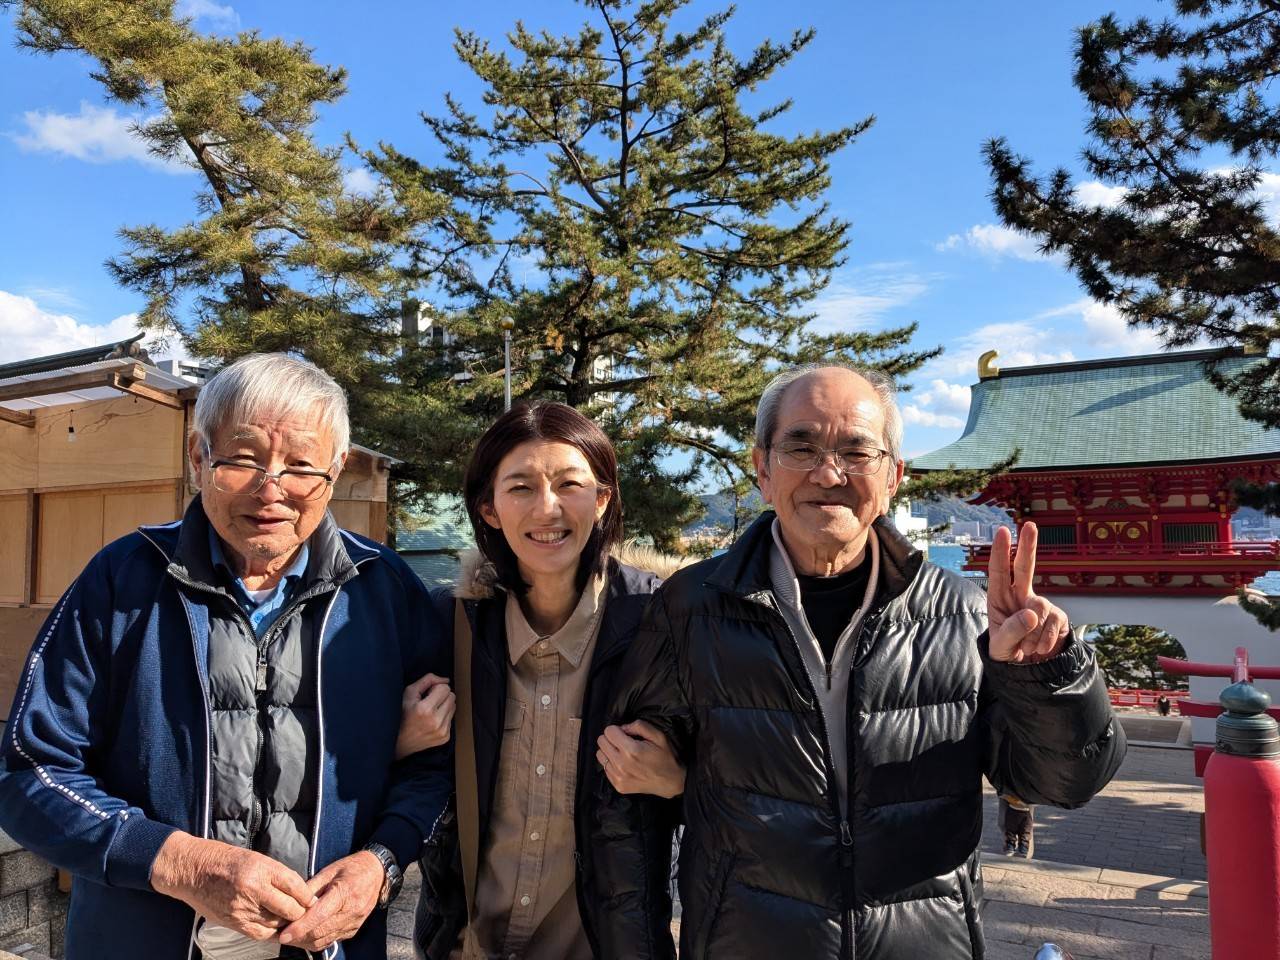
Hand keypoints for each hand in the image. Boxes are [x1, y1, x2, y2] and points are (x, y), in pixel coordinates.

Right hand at [150, 833, 315, 940]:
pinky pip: (259, 933)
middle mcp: (253, 889)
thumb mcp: (255, 858)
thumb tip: (298, 892)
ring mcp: (242, 908)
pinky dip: (271, 932)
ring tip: (292, 920)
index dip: (308, 896)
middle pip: (289, 909)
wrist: (191, 870)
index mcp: (261, 868)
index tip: (313, 900)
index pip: (295, 886)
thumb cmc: (225, 859)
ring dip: (286, 923)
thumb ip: (276, 875)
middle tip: (306, 912)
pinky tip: (276, 928)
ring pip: (276, 923)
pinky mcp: (233, 922)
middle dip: (300, 912)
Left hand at [278, 851, 383, 951]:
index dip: (300, 927)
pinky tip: (306, 935)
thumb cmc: (351, 868)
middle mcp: (351, 910)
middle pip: (320, 932)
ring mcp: (354, 922)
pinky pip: (332, 940)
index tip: (283, 935)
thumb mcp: (329, 870)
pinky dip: (317, 941)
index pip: (319, 915)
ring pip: (325, 940)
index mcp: (344, 892)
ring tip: (291, 937)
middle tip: (280, 936)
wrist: (377, 873)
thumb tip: (290, 903)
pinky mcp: (354, 929)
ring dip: (305, 942)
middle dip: (298, 937)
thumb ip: (310, 888)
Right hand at [395, 673, 454, 759]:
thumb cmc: (401, 715)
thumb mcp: (409, 693)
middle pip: (452, 697)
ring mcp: (442, 731)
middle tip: (429, 702)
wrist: (399, 742)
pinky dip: (443, 718)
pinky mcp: (445, 737)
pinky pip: (452, 719)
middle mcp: (435, 721)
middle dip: (442, 696)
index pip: (445, 688)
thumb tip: (446, 680)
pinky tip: (432, 721)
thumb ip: (428, 680)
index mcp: (425, 709)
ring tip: (430, 712)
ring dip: (444, 706)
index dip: (436, 688)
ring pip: (454, 707)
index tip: (428, 694)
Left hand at [597, 720, 685, 798]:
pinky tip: (623, 764)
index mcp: (631, 750)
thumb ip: (639, 726)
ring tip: (621, 753)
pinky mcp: (617, 785)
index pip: (608, 731)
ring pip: (600, 754)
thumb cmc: (664, 757)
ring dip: (609, 751)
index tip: (626, 734)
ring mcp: (618, 777)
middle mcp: (621, 764)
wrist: (670, 781)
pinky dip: (611, 763)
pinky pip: (604, 768)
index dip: (617, 729)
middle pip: (601, 742)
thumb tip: (622, 728)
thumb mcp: (658, 735)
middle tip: (623, 742)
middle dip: (611, 738)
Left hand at [987, 522, 1069, 663]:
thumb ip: (1011, 631)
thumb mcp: (1001, 646)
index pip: (998, 572)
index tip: (1002, 531)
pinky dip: (1044, 641)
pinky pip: (1052, 625)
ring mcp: (1040, 605)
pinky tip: (1039, 648)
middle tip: (1029, 524)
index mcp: (999, 598)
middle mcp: (1020, 596)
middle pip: (1024, 567)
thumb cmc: (1007, 651)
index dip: (999, 552)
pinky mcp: (1058, 616)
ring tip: (1026, 647)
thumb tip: (1032, 614)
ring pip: (1039, 610)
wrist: (1029, 670)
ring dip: (1032, 634)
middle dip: (1027, 546)